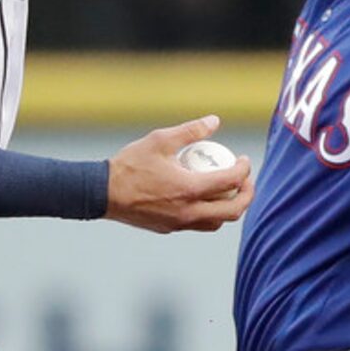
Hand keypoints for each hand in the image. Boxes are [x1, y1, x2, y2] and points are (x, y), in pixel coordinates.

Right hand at [106, 116, 254, 234]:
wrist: (103, 193)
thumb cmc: (130, 165)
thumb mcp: (160, 140)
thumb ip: (190, 130)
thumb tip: (215, 121)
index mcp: (189, 189)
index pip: (231, 182)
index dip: (244, 169)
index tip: (243, 159)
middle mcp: (189, 211)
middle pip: (233, 210)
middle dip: (246, 194)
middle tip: (244, 179)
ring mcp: (180, 224)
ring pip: (217, 222)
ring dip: (228, 207)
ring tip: (226, 189)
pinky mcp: (170, 229)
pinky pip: (199, 224)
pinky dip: (209, 213)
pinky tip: (203, 197)